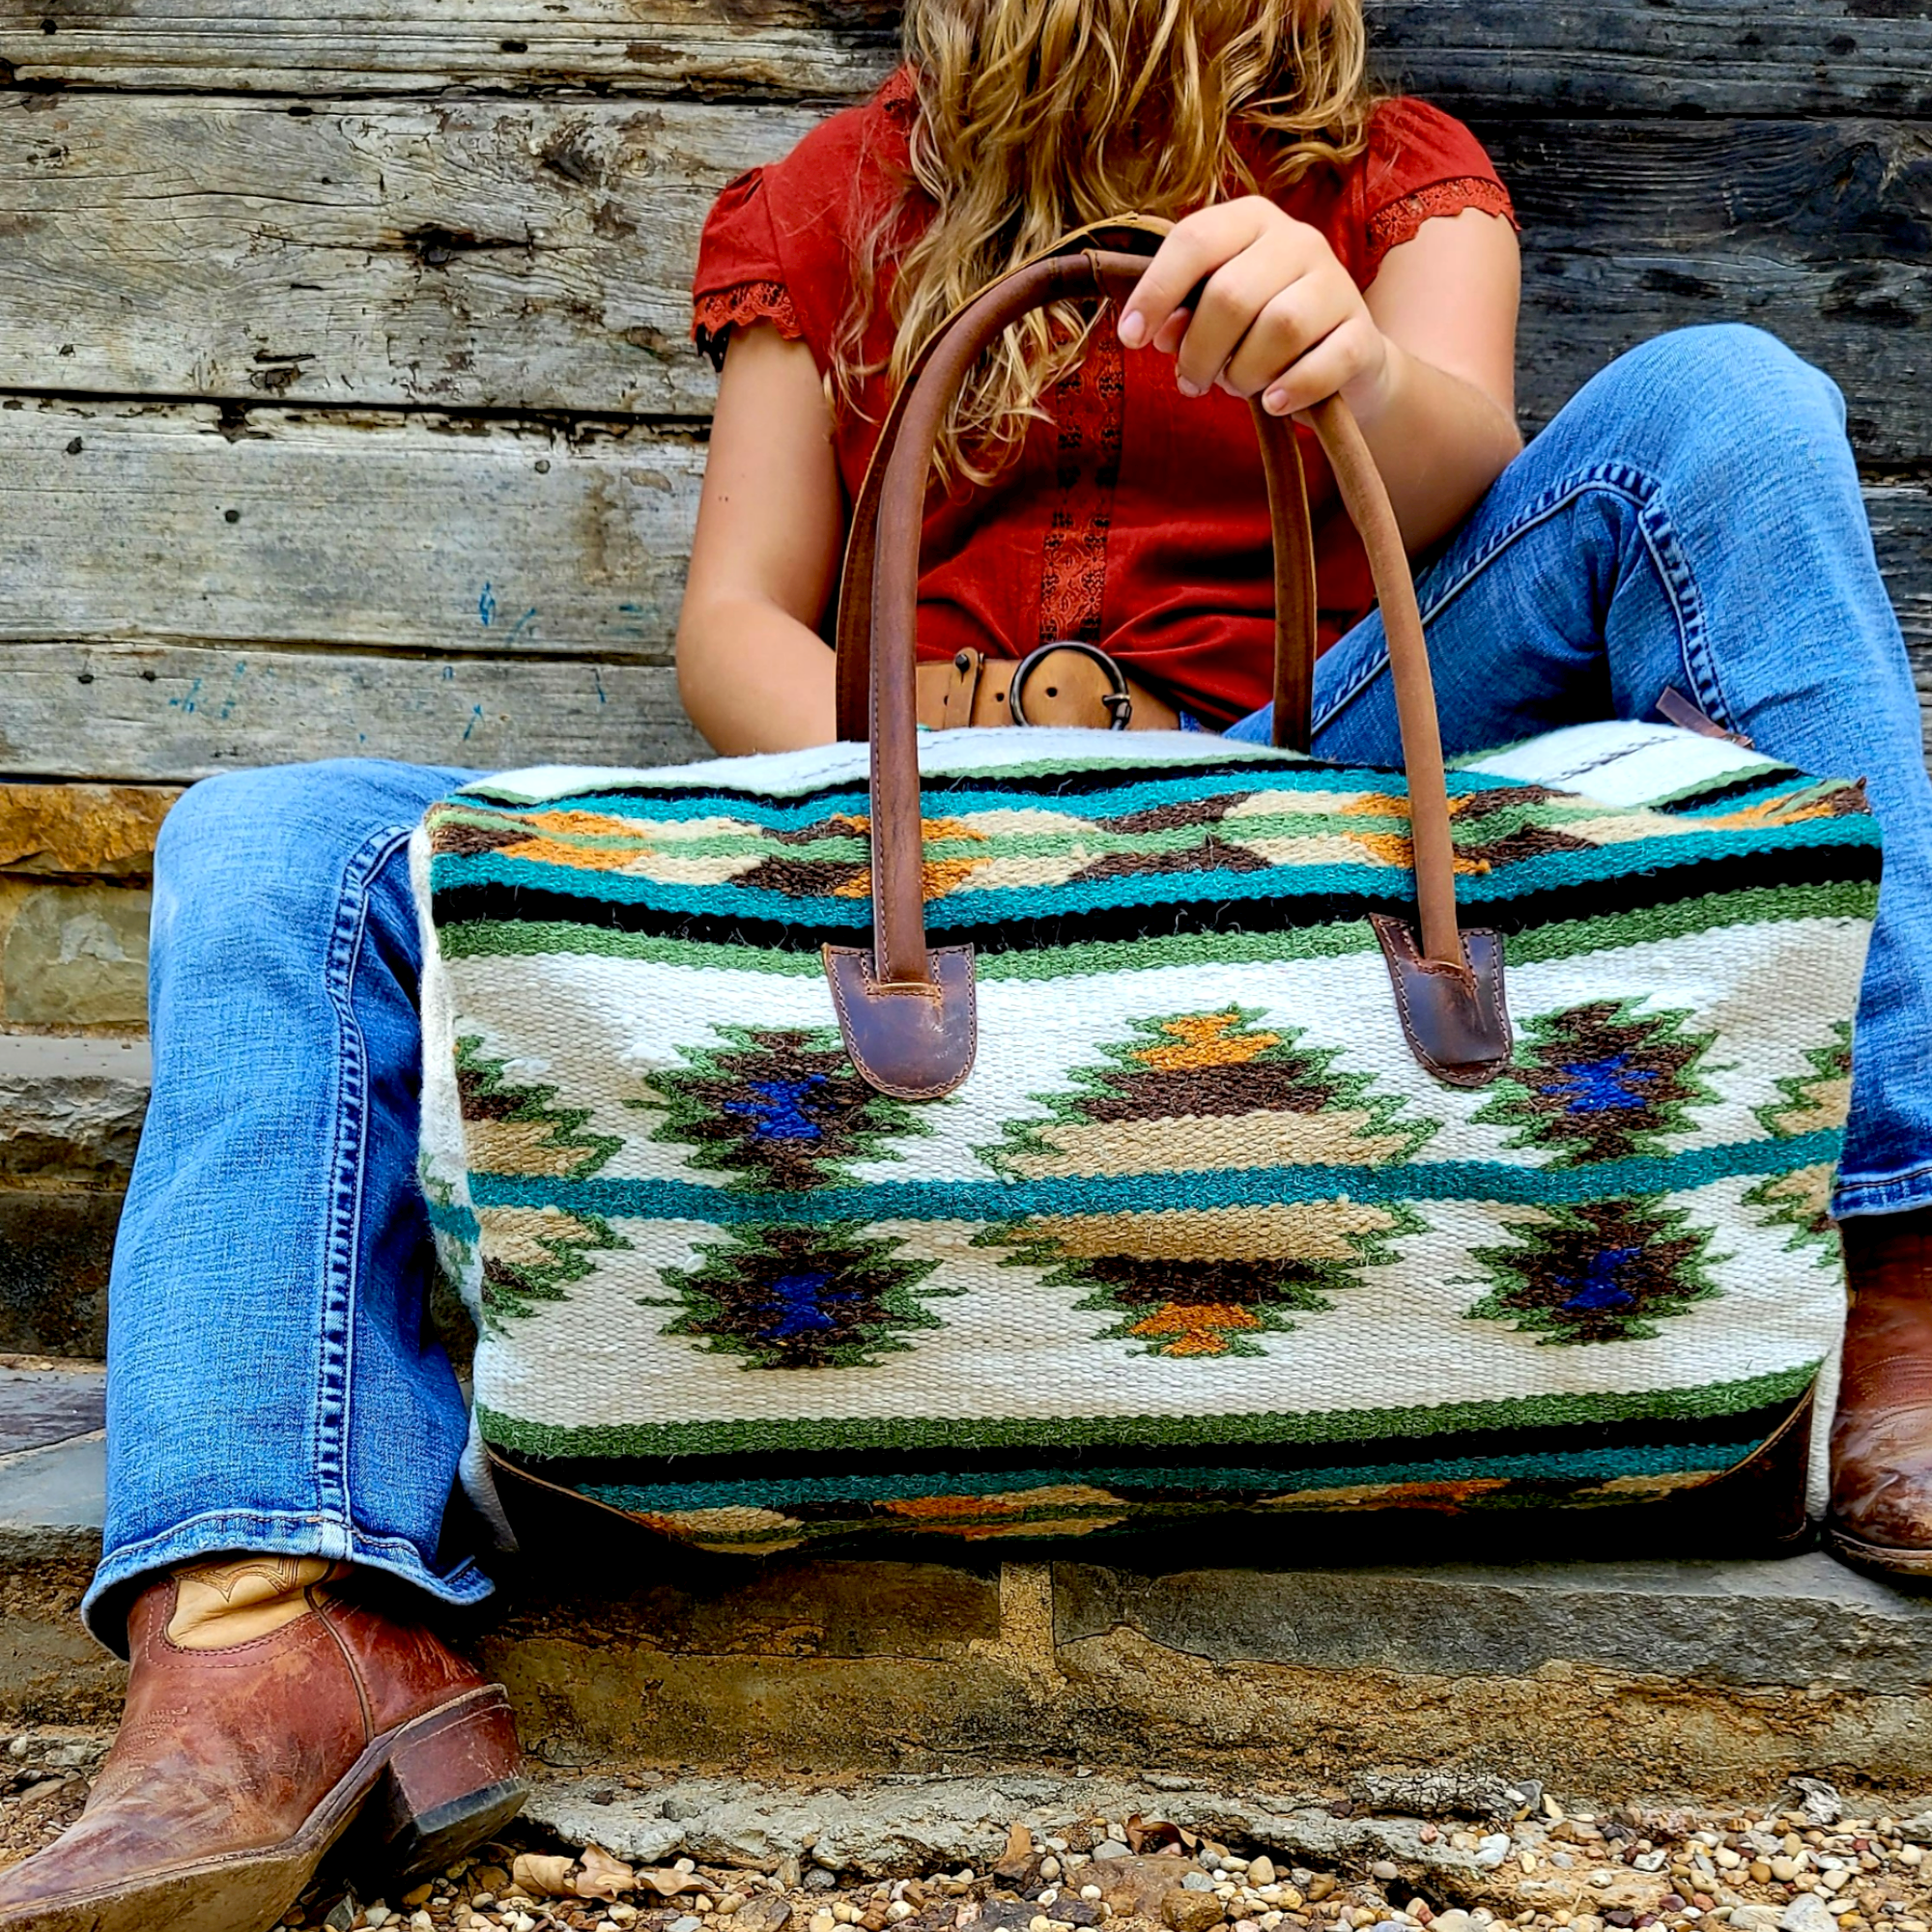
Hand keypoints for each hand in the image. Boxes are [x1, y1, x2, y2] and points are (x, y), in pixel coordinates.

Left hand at [1117, 197, 1391, 421]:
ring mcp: (1337, 284)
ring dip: (1244, 373)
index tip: (1130, 339)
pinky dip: (1291, 390)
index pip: (1194, 240)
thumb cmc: (1258, 332)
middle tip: (1194, 381)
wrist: (1341, 361)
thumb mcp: (1214, 317)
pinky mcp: (1363, 333)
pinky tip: (1274, 404)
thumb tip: (1162, 332)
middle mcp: (1298, 240)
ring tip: (1239, 385)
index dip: (1155, 292)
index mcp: (1251, 222)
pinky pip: (1323, 364)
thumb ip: (1183, 316)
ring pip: (1280, 328)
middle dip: (1200, 351)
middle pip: (1231, 295)